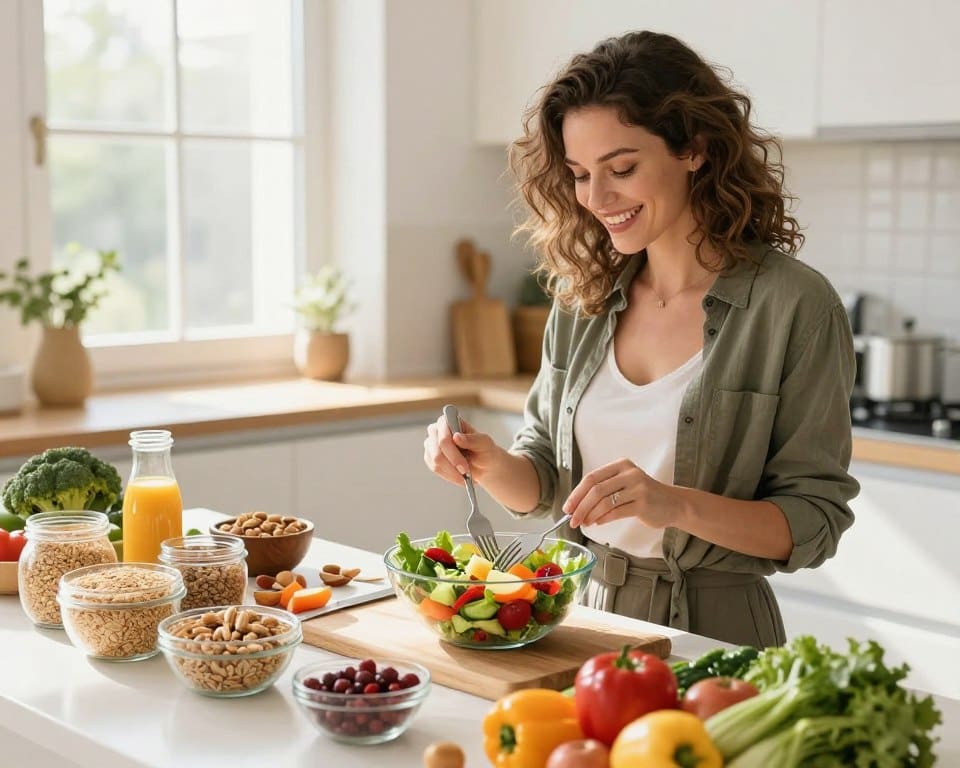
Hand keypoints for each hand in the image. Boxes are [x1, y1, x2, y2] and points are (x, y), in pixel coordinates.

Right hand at [423, 413, 500, 486]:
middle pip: (437, 450)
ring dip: (452, 472)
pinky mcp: (429, 457)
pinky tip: (459, 476)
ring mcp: (431, 444)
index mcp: (449, 420)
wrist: (484, 464)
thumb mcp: (484, 443)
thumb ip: (472, 439)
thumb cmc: (484, 449)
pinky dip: (448, 475)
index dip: (452, 451)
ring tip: (465, 476)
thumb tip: (456, 437)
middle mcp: (436, 430)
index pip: (444, 435)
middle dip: (453, 464)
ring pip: (435, 461)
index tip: (464, 465)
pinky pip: (435, 468)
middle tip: (466, 472)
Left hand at [562, 458, 683, 528]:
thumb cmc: (644, 495)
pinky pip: (616, 512)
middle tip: (572, 520)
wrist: (673, 504)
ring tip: (585, 523)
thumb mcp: (624, 484)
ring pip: (605, 502)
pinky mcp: (643, 503)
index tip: (567, 507)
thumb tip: (576, 506)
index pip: (591, 478)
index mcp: (621, 465)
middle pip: (596, 490)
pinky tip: (598, 523)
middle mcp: (629, 473)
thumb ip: (604, 490)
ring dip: (590, 515)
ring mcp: (637, 488)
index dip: (576, 494)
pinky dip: (603, 519)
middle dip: (580, 507)